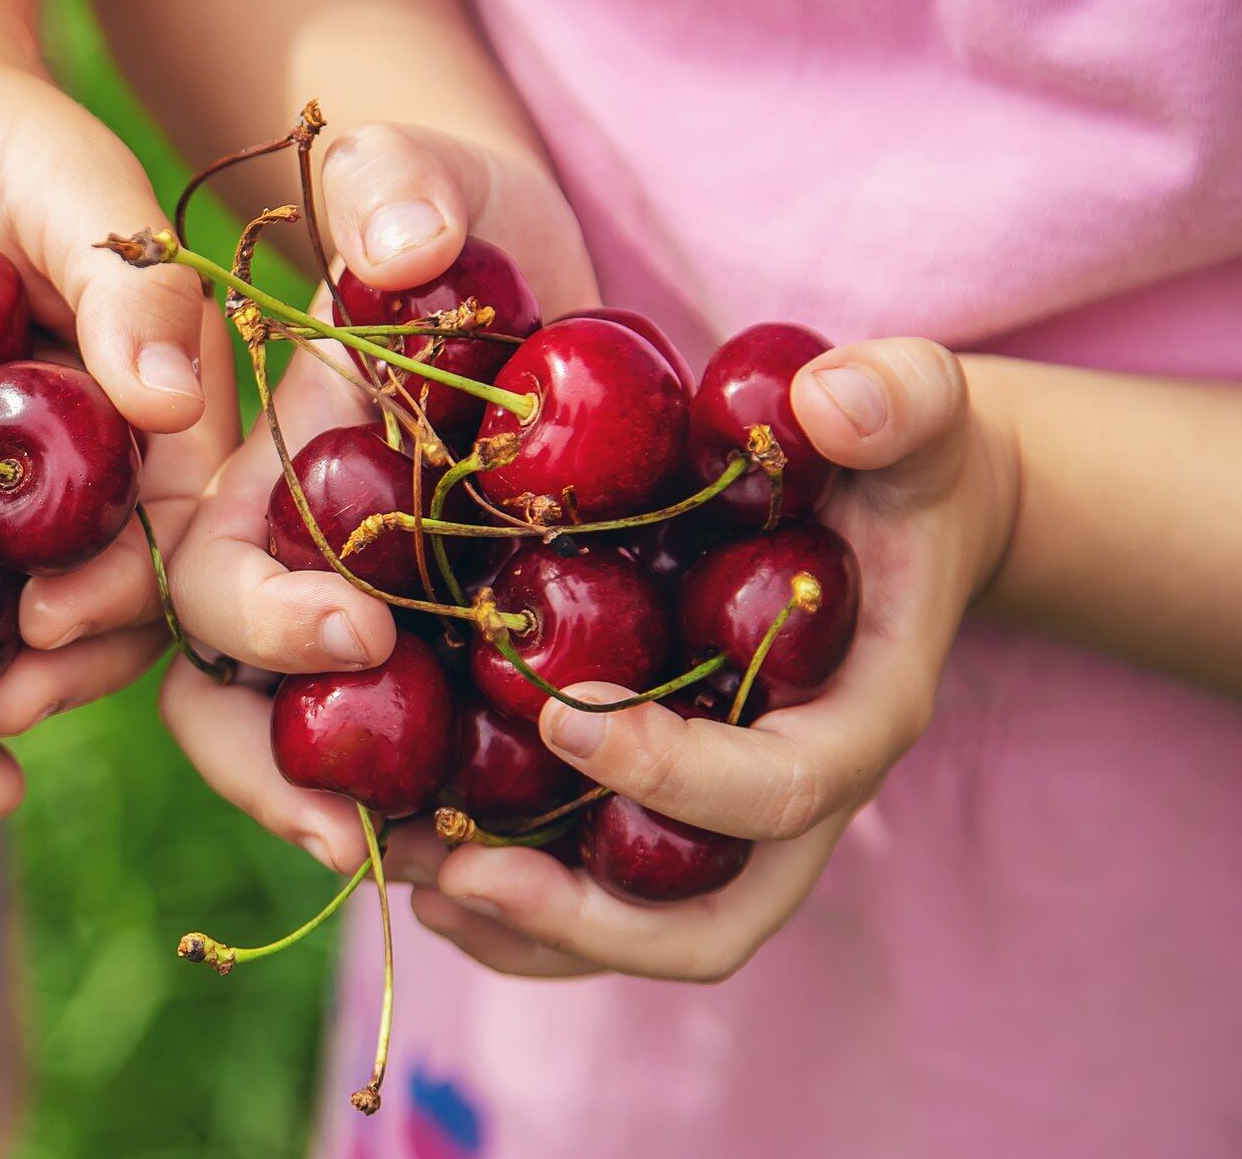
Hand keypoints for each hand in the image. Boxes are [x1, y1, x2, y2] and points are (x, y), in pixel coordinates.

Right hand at [159, 123, 593, 866]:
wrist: (514, 267)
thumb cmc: (444, 210)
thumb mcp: (420, 174)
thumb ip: (394, 187)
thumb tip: (403, 253)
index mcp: (245, 479)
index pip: (205, 570)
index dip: (257, 615)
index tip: (360, 627)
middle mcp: (277, 568)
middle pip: (222, 700)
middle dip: (268, 772)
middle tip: (355, 831)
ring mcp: (351, 619)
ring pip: (302, 748)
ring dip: (347, 818)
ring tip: (440, 871)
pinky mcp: (439, 653)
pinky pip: (416, 748)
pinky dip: (444, 800)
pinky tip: (511, 845)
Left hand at [408, 337, 1018, 979]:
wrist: (893, 514)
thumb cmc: (895, 458)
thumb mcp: (914, 409)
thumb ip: (895, 397)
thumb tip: (831, 404)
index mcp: (860, 717)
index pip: (781, 788)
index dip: (674, 773)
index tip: (560, 715)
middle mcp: (800, 798)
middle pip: (709, 918)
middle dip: (584, 913)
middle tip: (460, 865)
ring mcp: (737, 822)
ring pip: (645, 927)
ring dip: (526, 927)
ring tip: (411, 871)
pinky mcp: (676, 810)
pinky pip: (604, 894)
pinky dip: (517, 908)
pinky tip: (424, 866)